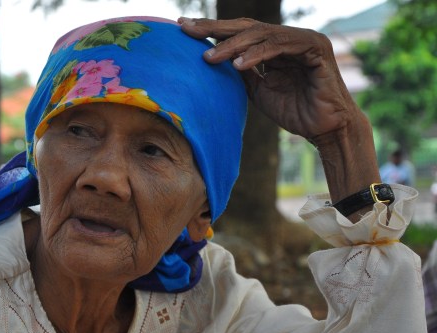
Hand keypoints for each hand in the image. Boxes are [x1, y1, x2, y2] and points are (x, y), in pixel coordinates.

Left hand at [179, 17, 382, 217]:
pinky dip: (258, 54)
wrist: (325, 128)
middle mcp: (289, 38)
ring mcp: (303, 40)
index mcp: (275, 46)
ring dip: (233, 45)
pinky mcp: (315, 48)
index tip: (183, 28)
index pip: (240, 33)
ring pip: (262, 35)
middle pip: (247, 27)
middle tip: (186, 28)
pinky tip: (238, 64)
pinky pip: (281, 47)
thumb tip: (214, 60)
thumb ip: (243, 74)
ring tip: (209, 56)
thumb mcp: (259, 91)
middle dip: (215, 28)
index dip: (212, 30)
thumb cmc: (295, 111)